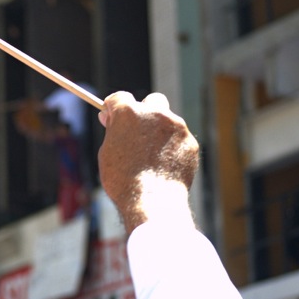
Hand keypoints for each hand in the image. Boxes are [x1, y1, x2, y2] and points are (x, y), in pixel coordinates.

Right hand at [97, 92, 198, 234]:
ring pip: (168, 121)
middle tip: (138, 132)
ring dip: (160, 132)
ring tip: (152, 158)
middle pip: (151, 101)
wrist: (153, 200)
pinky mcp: (190, 142)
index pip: (120, 98)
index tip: (113, 119)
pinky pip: (179, 140)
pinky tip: (165, 167)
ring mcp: (176, 126)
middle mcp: (154, 113)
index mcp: (129, 112)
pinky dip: (172, 148)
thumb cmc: (123, 179)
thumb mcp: (107, 153)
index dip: (115, 108)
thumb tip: (112, 119)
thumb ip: (113, 132)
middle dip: (145, 112)